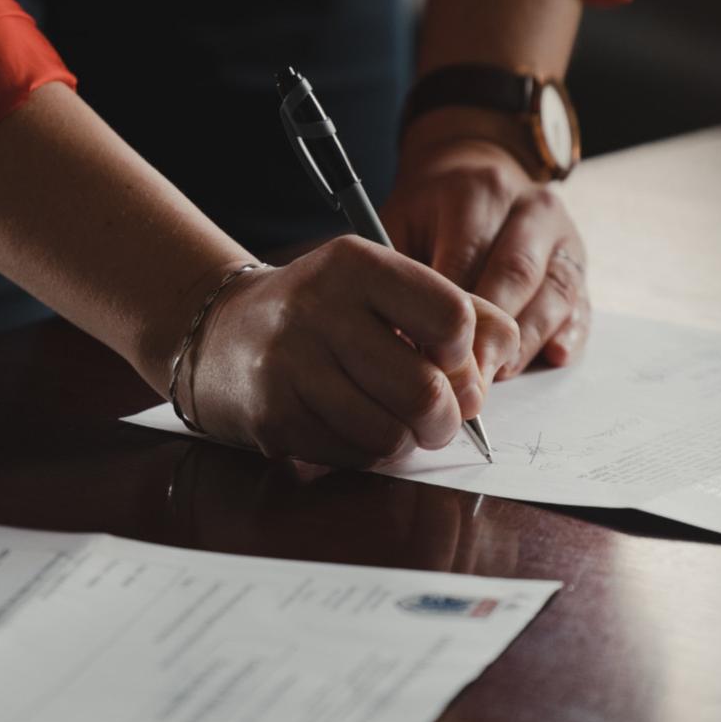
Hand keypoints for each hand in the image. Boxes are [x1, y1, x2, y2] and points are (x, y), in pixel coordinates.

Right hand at [184, 236, 519, 467]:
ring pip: (391, 434)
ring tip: (394, 421)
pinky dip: (367, 453)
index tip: (451, 363)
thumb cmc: (323, 313)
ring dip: (406, 440)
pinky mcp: (273, 416)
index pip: (453, 318)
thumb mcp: (383, 286)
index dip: (467, 355)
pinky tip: (351, 426)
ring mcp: (290, 365)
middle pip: (426, 390)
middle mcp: (319, 308)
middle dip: (447, 419)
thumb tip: (499, 362)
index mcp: (357, 265)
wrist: (221, 333)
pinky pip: (353, 456)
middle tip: (439, 417)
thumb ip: (455, 309)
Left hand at [382, 137, 590, 374]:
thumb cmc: (429, 214)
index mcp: (480, 192)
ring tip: (497, 376)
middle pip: (516, 276)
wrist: (475, 176)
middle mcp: (530, 208)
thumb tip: (399, 340)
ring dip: (526, 342)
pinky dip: (570, 334)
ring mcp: (562, 236)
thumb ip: (401, 273)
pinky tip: (553, 356)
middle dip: (490, 335)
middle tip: (465, 381)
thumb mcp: (402, 223)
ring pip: (554, 293)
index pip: (468, 258)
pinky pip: (581, 303)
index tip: (428, 357)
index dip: (449, 314)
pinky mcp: (579, 263)